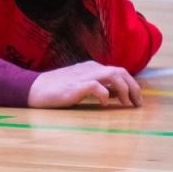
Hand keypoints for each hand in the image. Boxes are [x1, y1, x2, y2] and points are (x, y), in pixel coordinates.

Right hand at [28, 61, 142, 108]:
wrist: (35, 88)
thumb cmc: (57, 89)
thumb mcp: (81, 85)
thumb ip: (97, 87)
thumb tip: (116, 95)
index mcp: (92, 67)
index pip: (119, 71)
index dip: (131, 84)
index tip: (136, 99)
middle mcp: (91, 68)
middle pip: (120, 72)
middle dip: (133, 87)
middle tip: (137, 103)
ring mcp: (83, 76)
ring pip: (113, 75)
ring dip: (124, 89)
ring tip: (126, 104)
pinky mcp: (76, 85)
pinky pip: (96, 87)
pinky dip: (105, 94)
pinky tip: (105, 104)